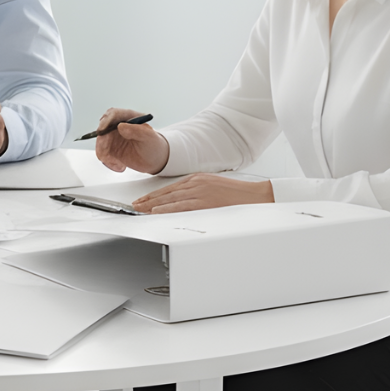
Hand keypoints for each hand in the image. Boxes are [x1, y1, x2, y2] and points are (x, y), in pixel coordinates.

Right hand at [95, 107, 169, 173]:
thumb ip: (136, 130)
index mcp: (129, 118)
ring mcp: (113, 137)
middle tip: (106, 155)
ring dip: (105, 155)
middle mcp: (119, 126)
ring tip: (119, 165)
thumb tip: (120, 126)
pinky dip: (108, 162)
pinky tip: (120, 167)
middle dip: (102, 143)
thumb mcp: (149, 137)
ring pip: (100, 143)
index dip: (105, 121)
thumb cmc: (154, 145)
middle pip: (103, 129)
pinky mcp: (111, 148)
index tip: (102, 130)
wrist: (155, 160)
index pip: (113, 114)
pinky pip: (103, 154)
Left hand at [132, 174, 273, 213]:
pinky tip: (156, 211)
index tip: (143, 200)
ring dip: (152, 205)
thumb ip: (197, 191)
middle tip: (135, 205)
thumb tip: (181, 201)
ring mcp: (199, 192)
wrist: (254, 195)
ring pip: (170, 199)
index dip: (154, 195)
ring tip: (139, 210)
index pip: (169, 187)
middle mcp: (195, 183)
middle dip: (148, 200)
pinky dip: (166, 209)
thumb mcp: (212, 186)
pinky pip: (180, 206)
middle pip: (166, 192)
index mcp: (197, 178)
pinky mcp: (204, 201)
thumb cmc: (236, 194)